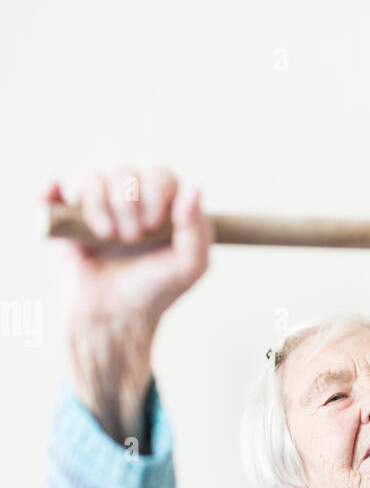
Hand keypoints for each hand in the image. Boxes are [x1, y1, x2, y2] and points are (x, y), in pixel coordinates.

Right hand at [44, 167, 210, 336]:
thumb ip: (198, 229)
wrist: (116, 315)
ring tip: (107, 237)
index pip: (159, 175)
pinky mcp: (67, 220)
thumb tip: (195, 189)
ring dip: (99, 204)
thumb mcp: (190, 266)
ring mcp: (97, 208)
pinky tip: (61, 198)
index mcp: (161, 205)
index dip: (155, 192)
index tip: (153, 225)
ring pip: (92, 179)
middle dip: (128, 202)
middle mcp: (129, 201)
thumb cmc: (156, 290)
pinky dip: (53, 192)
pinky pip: (55, 193)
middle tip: (131, 238)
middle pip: (125, 172)